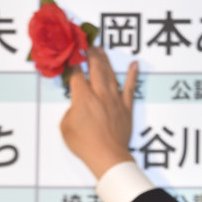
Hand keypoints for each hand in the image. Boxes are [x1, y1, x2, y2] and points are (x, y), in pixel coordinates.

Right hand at [60, 46, 137, 178]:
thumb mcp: (66, 127)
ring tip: (101, 49)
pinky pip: (130, 88)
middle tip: (86, 44)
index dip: (72, 63)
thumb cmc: (86, 145)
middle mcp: (100, 94)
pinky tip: (134, 65)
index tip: (70, 56)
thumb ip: (70, 111)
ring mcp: (115, 99)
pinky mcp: (126, 108)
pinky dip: (132, 75)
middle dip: (89, 53)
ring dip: (105, 60)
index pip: (76, 74)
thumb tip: (77, 106)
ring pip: (110, 74)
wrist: (108, 156)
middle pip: (95, 67)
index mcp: (83, 97)